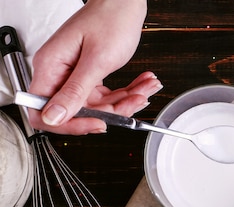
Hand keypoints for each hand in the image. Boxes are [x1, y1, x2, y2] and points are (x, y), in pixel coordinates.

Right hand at [28, 0, 161, 134]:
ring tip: (145, 88)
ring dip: (126, 101)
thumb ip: (76, 91)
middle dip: (111, 111)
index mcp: (51, 67)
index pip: (46, 112)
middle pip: (79, 111)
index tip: (97, 124)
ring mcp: (75, 74)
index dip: (71, 124)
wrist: (124, 2)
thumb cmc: (110, 19)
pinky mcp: (91, 74)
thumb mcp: (96, 60)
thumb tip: (54, 117)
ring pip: (99, 105)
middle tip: (134, 101)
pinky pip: (108, 95)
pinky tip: (142, 84)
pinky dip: (127, 92)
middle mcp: (60, 73)